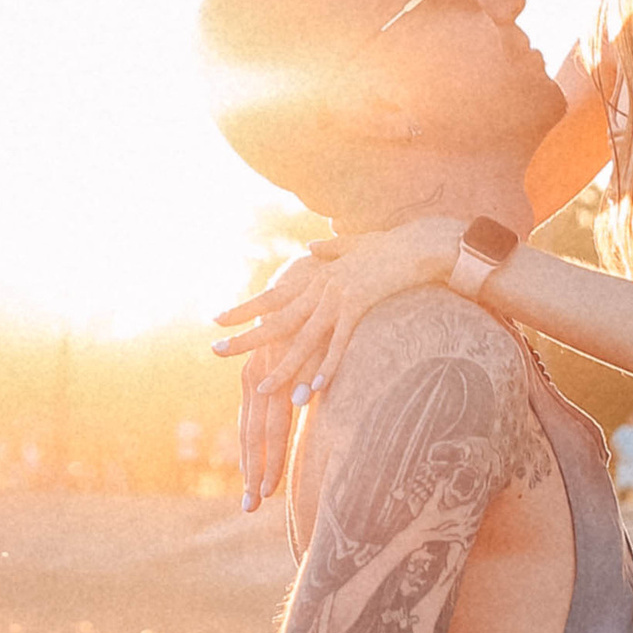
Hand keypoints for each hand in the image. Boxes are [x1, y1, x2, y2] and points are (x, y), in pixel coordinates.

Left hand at [217, 216, 461, 502]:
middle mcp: (319, 289)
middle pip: (277, 321)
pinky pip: (340, 343)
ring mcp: (337, 298)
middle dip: (246, 339)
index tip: (216, 320)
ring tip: (263, 389)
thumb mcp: (353, 246)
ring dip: (285, 368)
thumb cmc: (387, 246)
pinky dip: (327, 366)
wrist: (416, 243)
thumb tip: (312, 247)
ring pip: (305, 340)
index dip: (243, 310)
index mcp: (315, 278)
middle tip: (216, 351)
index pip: (271, 298)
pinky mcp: (358, 307)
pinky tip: (316, 388)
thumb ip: (330, 250)